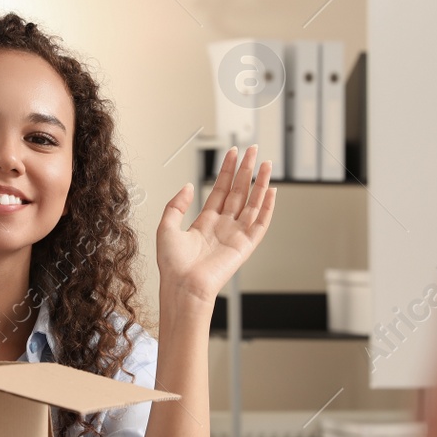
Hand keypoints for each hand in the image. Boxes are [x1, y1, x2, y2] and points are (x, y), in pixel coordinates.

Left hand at [155, 145, 275, 308]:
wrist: (183, 287)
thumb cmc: (173, 266)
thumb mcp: (166, 227)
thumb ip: (176, 205)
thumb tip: (187, 186)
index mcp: (205, 222)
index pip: (221, 190)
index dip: (227, 171)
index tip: (233, 153)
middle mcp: (223, 226)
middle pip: (238, 192)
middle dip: (245, 170)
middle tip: (252, 150)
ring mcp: (235, 235)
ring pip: (252, 203)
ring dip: (259, 183)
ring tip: (265, 163)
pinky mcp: (245, 245)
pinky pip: (261, 223)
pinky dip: (267, 207)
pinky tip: (271, 191)